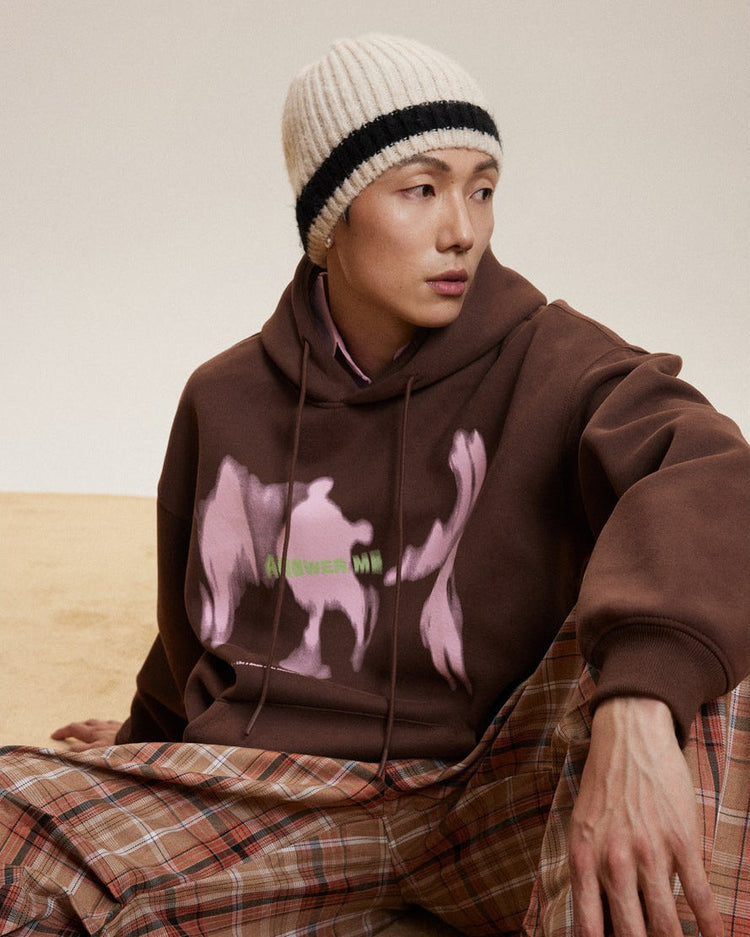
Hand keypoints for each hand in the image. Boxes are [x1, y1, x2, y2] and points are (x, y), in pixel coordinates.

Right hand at [51, 718, 121, 750]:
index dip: (63, 731)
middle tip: (68, 731)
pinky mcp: (125, 727)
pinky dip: (106, 725)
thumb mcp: (98, 753)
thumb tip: (69, 749)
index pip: (74, 729)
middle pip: (86, 724)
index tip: (54, 735)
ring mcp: (115, 726)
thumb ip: (82, 752)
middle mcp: (103, 727)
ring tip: (87, 728)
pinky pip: (113, 724)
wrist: (142, 737)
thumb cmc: (120, 748)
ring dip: (90, 725)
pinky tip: (109, 728)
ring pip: (100, 722)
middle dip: (75, 727)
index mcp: (94, 733)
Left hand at [569, 697, 723, 936]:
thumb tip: (601, 921)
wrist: (628, 740)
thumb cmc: (603, 788)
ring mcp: (650, 853)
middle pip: (632, 934)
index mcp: (584, 860)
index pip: (590, 928)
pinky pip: (700, 896)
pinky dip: (710, 926)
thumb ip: (590, 873)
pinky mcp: (682, 842)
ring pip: (667, 923)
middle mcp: (615, 862)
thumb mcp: (582, 829)